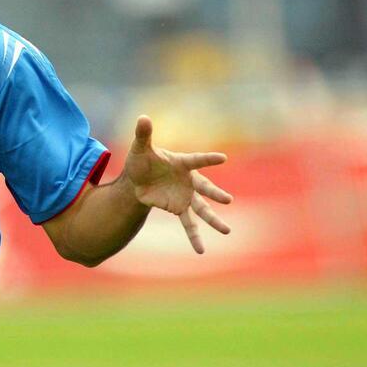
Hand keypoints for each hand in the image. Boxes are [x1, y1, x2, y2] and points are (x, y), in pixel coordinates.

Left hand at [123, 115, 231, 253]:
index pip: (196, 160)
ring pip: (202, 209)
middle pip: (204, 187)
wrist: (138, 178)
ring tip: (227, 231)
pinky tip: (200, 250)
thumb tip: (142, 117)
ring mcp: (185, 196)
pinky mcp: (178, 208)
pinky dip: (194, 236)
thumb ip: (143, 134)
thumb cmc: (142, 159)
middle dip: (215, 193)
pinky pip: (188, 223)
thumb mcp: (140, 148)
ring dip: (213, 220)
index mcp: (181, 163)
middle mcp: (188, 180)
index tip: (222, 158)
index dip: (207, 159)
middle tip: (228, 200)